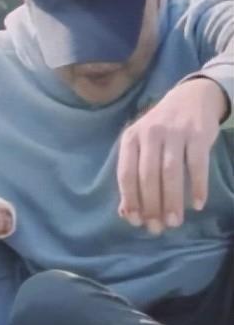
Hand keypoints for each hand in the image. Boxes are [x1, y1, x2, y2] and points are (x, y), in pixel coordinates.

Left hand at [117, 77, 226, 233]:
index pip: (126, 173)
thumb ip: (133, 175)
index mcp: (130, 138)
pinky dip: (198, 186)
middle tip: (157, 228)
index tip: (135, 221)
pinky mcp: (198, 133)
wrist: (191, 97)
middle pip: (147, 176)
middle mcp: (149, 134)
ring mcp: (174, 132)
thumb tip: (126, 213)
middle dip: (151, 205)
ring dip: (172, 200)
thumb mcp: (142, 145)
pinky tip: (197, 204)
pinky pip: (197, 164)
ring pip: (170, 172)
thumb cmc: (161, 130)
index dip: (130, 199)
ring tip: (175, 221)